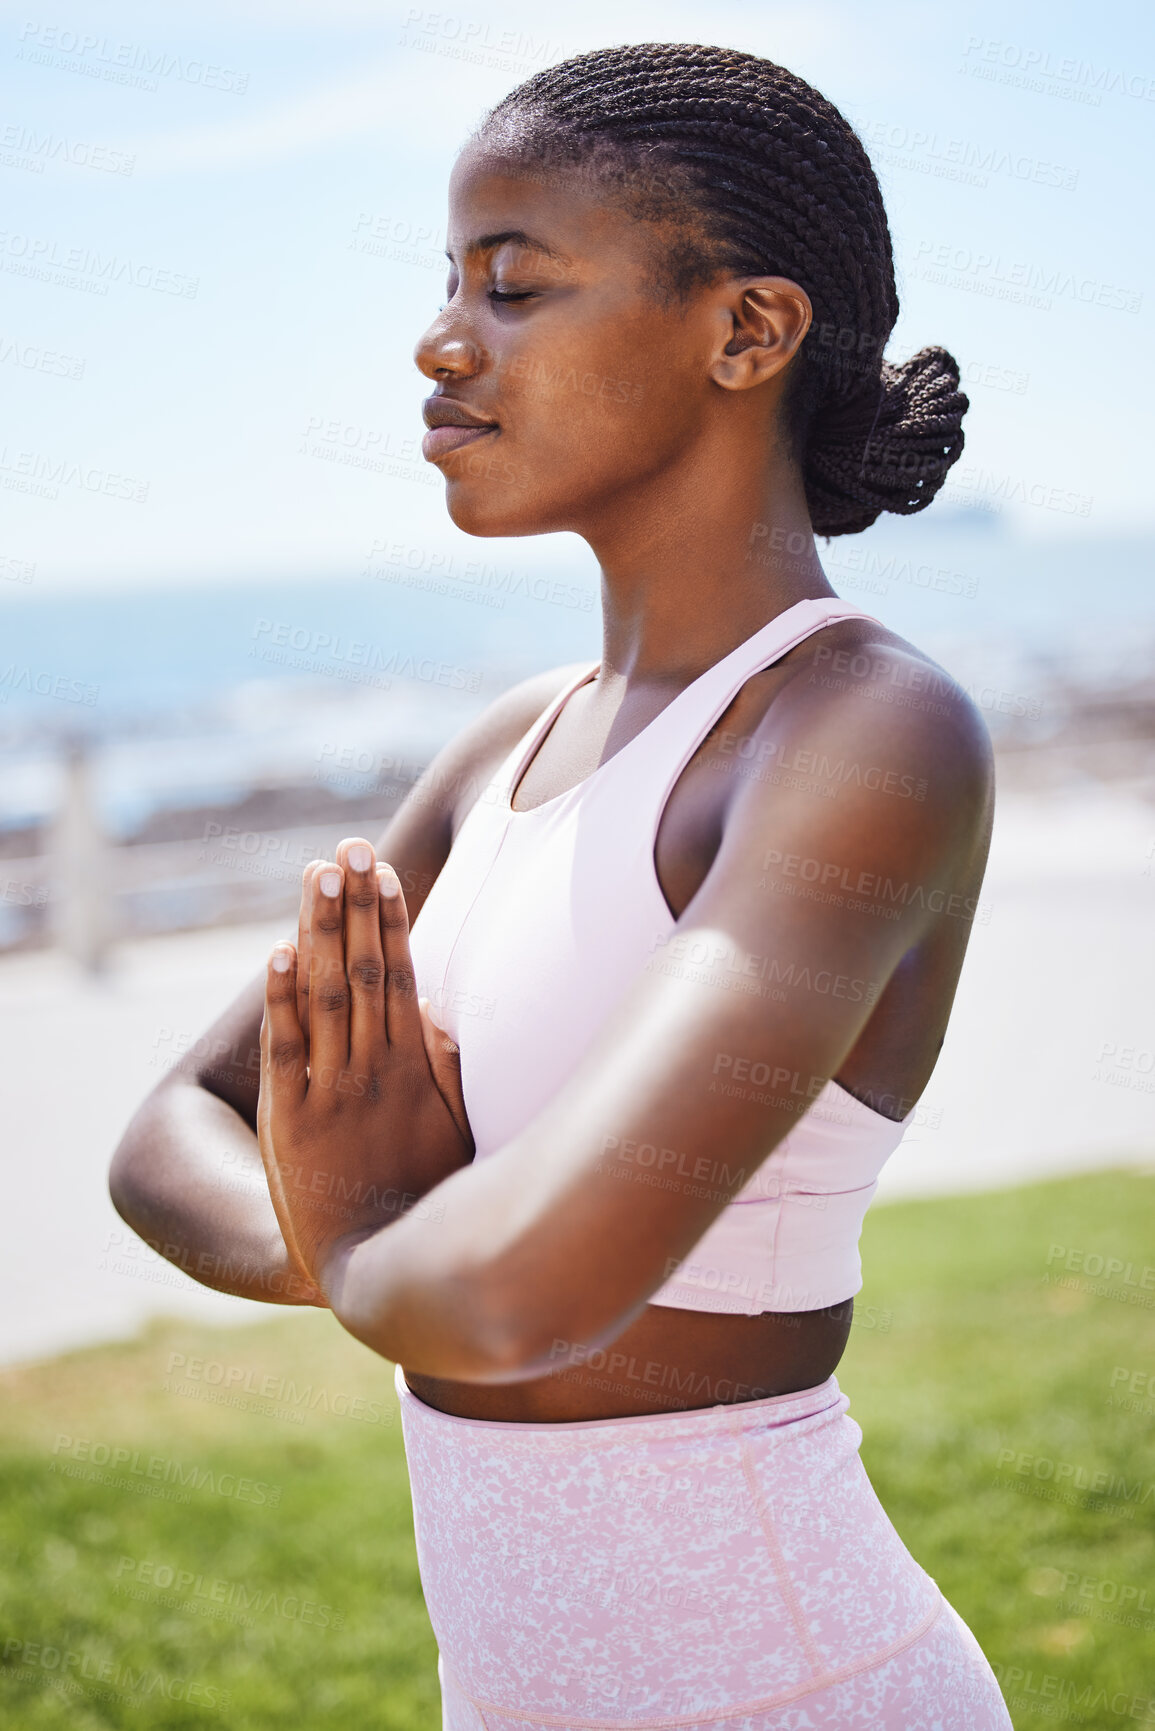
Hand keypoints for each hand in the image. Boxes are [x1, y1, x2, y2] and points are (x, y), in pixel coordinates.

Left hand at [256, 837, 474, 1287]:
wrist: (381, 1274)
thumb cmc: (428, 1204)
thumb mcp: (458, 1134)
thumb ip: (448, 1071)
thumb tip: (436, 1011)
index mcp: (414, 1071)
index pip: (403, 976)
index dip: (391, 919)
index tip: (382, 871)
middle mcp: (374, 1072)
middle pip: (366, 970)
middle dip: (356, 904)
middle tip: (348, 846)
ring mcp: (330, 1094)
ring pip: (328, 995)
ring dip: (323, 930)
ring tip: (318, 873)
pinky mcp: (290, 1122)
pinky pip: (288, 1050)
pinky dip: (283, 999)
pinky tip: (280, 953)